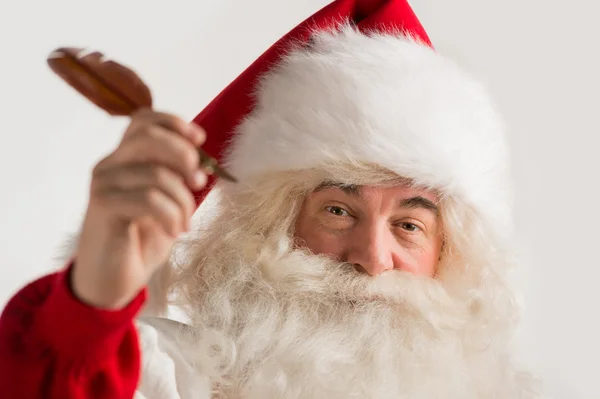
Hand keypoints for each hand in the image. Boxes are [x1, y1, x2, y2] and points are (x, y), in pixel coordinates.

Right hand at [71, 108, 207, 308]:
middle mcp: (110, 165)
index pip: (143, 120)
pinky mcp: (103, 206)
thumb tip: (203, 165)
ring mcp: (104, 184)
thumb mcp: (166, 204)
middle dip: (183, 155)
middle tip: (199, 182)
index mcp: (124, 159)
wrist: (112, 280)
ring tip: (185, 223)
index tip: (200, 140)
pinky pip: (150, 199)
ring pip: (157, 175)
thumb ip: (176, 180)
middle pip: (149, 136)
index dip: (173, 123)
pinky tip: (173, 231)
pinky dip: (171, 216)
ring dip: (183, 202)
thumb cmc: (141, 240)